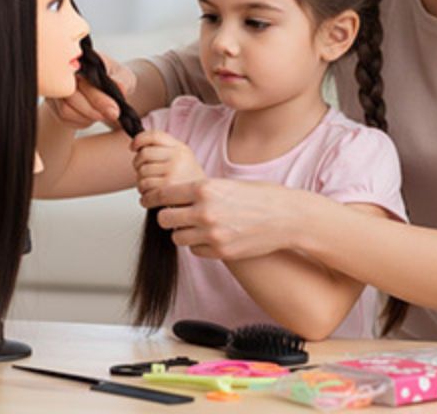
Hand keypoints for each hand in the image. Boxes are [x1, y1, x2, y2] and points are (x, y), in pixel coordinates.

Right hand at [45, 53, 135, 127]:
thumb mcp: (125, 76)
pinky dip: (80, 121)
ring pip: (65, 110)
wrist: (106, 88)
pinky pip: (63, 118)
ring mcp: (57, 87)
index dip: (99, 99)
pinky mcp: (53, 103)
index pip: (84, 80)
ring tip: (101, 113)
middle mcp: (64, 72)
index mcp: (82, 60)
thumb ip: (122, 81)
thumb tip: (119, 87)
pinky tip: (90, 115)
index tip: (114, 111)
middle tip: (112, 115)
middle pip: (71, 97)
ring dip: (86, 117)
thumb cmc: (114, 78)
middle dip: (93, 110)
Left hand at [131, 131, 205, 193]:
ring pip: (142, 173)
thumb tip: (137, 145)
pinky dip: (144, 196)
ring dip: (141, 183)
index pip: (154, 135)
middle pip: (143, 154)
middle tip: (143, 173)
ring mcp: (173, 171)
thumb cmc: (188, 184)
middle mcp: (178, 157)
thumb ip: (163, 150)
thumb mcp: (182, 160)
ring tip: (151, 188)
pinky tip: (151, 198)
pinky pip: (145, 188)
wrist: (205, 202)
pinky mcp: (168, 187)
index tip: (133, 147)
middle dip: (138, 165)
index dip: (139, 139)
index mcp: (180, 148)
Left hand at [144, 178, 302, 260]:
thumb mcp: (227, 184)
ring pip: (177, 237)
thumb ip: (201, 191)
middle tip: (175, 215)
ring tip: (196, 226)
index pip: (163, 194)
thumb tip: (176, 195)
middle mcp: (205, 211)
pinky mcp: (220, 252)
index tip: (149, 199)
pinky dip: (199, 245)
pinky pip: (195, 251)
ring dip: (182, 232)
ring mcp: (212, 234)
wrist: (287, 218)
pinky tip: (211, 236)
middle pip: (164, 219)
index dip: (153, 197)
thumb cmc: (262, 197)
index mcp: (205, 188)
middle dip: (167, 217)